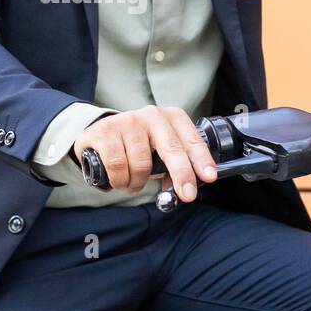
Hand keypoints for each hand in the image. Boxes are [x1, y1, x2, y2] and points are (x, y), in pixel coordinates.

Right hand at [72, 105, 216, 200]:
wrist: (101, 133)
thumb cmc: (138, 145)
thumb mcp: (159, 151)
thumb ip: (174, 167)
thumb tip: (183, 189)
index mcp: (171, 117)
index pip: (190, 138)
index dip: (201, 158)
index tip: (209, 176)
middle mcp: (151, 115)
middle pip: (171, 148)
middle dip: (182, 174)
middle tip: (188, 195)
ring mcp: (127, 121)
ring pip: (141, 164)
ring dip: (138, 183)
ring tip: (133, 183)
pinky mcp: (105, 131)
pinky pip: (117, 165)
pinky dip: (120, 180)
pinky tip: (119, 179)